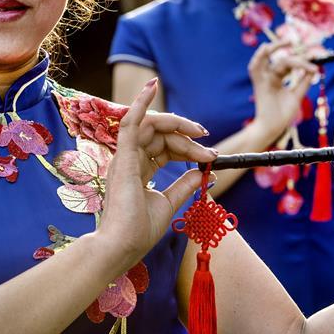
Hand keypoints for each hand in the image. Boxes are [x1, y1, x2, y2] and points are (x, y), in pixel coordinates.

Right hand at [97, 79, 215, 267]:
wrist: (122, 246)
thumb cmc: (139, 230)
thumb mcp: (169, 203)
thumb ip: (183, 185)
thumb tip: (202, 172)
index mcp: (137, 171)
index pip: (164, 149)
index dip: (188, 148)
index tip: (211, 157)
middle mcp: (129, 160)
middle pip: (161, 136)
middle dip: (187, 138)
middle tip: (210, 148)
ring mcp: (124, 157)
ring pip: (151, 126)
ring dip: (176, 123)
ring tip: (198, 131)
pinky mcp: (122, 156)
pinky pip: (130, 121)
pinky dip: (140, 102)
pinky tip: (151, 87)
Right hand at [248, 41, 318, 143]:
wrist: (273, 128)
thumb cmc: (283, 115)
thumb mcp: (297, 96)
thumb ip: (304, 82)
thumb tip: (314, 68)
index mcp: (278, 80)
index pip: (290, 65)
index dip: (302, 63)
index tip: (314, 67)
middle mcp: (270, 77)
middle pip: (279, 60)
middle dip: (286, 50)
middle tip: (293, 41)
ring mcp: (264, 80)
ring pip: (263, 59)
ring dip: (271, 49)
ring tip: (283, 42)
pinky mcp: (259, 84)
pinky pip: (255, 68)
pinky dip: (258, 57)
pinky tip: (266, 48)